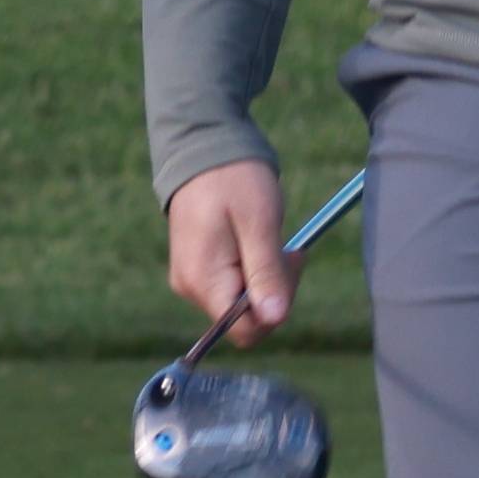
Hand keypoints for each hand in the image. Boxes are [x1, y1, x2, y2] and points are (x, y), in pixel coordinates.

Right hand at [166, 159, 300, 337]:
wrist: (203, 146)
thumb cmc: (234, 179)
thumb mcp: (260, 223)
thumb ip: (266, 273)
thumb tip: (275, 319)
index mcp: (203, 281)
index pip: (245, 330)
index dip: (276, 309)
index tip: (288, 264)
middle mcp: (190, 288)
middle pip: (244, 318)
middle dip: (274, 290)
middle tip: (288, 248)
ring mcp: (191, 279)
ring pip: (241, 302)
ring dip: (266, 277)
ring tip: (270, 238)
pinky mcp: (197, 269)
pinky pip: (233, 285)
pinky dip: (253, 268)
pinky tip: (256, 240)